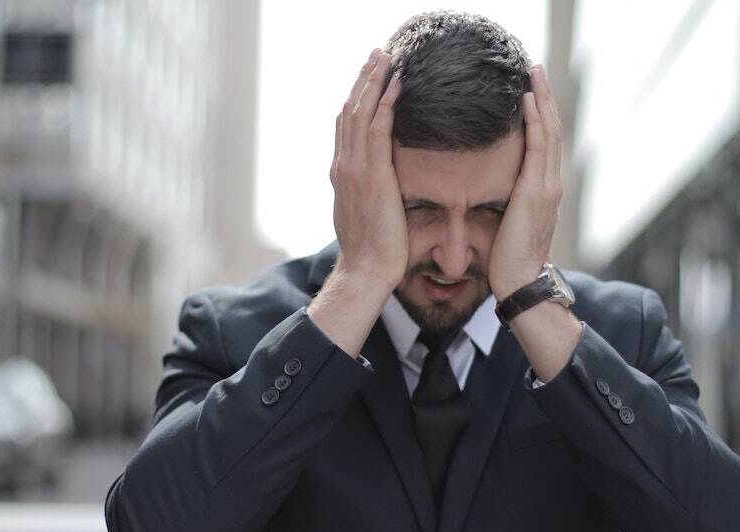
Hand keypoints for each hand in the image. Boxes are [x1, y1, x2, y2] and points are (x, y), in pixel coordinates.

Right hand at [329, 48, 405, 288]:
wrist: (367, 270)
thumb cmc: (374, 250)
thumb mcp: (367, 213)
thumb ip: (370, 192)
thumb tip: (381, 184)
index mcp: (342, 173)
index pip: (347, 125)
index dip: (357, 97)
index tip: (370, 76)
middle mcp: (343, 165)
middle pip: (350, 110)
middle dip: (364, 80)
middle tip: (378, 55)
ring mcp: (354, 169)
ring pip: (361, 113)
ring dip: (374, 82)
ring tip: (387, 58)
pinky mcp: (372, 175)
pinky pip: (377, 129)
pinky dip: (386, 104)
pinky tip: (397, 86)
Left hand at [489, 65, 563, 299]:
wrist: (520, 283)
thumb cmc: (509, 259)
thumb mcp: (507, 223)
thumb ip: (505, 201)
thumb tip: (490, 189)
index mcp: (543, 189)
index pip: (543, 141)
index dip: (539, 112)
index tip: (530, 87)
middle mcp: (551, 183)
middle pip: (551, 128)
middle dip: (544, 96)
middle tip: (535, 67)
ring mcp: (547, 186)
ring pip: (548, 131)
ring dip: (541, 100)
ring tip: (533, 73)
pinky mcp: (536, 192)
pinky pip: (537, 147)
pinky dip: (534, 121)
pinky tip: (527, 100)